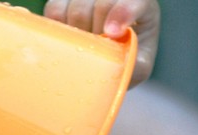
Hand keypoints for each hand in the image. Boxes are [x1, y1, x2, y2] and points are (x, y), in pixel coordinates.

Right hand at [43, 0, 159, 83]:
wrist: (112, 51)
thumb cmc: (129, 56)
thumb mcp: (140, 64)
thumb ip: (137, 65)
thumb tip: (123, 65)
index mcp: (142, 4)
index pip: (134, 2)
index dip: (121, 13)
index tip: (111, 33)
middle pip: (101, 5)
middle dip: (97, 33)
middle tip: (98, 51)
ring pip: (77, 7)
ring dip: (79, 33)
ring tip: (87, 46)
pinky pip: (55, 8)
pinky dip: (59, 28)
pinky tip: (70, 39)